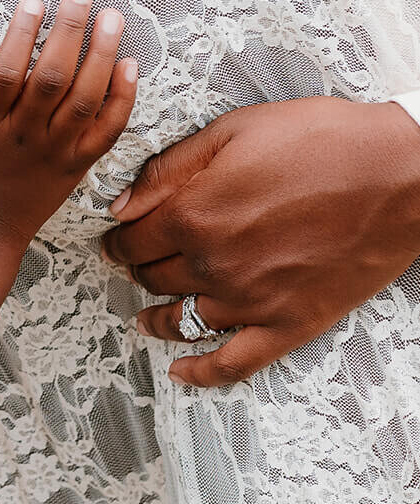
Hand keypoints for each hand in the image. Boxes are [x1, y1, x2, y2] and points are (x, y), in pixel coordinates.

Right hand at [0, 0, 136, 249]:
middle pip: (51, 81)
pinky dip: (122, 99)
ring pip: (84, 102)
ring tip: (112, 18)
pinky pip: (107, 132)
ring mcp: (54, 151)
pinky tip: (130, 64)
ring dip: (102, 57)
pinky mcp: (78, 164)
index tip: (33, 1)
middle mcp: (22, 136)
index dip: (20, 38)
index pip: (5, 75)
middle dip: (69, 33)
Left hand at [102, 97, 419, 385]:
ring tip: (145, 313)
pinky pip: (233, 363)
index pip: (131, 237)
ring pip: (180, 320)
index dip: (117, 237)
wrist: (401, 174)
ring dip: (156, 316)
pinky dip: (201, 372)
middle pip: (151, 277)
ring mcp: (250, 301)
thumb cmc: (322, 141)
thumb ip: (169, 168)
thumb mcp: (235, 131)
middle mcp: (212, 264)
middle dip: (136, 268)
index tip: (113, 237)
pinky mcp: (289, 325)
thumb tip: (121, 202)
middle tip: (134, 262)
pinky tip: (179, 371)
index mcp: (193, 214)